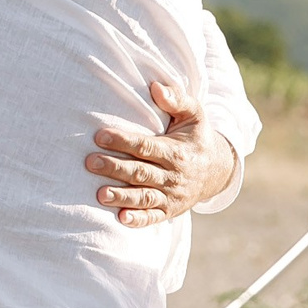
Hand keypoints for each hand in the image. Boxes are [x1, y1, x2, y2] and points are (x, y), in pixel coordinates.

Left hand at [86, 81, 236, 229]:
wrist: (217, 170)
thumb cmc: (196, 137)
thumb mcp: (194, 114)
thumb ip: (177, 99)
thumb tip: (155, 87)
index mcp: (177, 151)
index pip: (146, 146)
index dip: (123, 141)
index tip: (100, 136)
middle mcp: (174, 175)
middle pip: (141, 172)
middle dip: (115, 168)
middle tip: (90, 162)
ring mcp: (171, 195)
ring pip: (144, 196)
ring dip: (122, 196)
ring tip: (100, 194)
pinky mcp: (169, 210)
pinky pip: (153, 217)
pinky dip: (138, 220)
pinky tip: (121, 219)